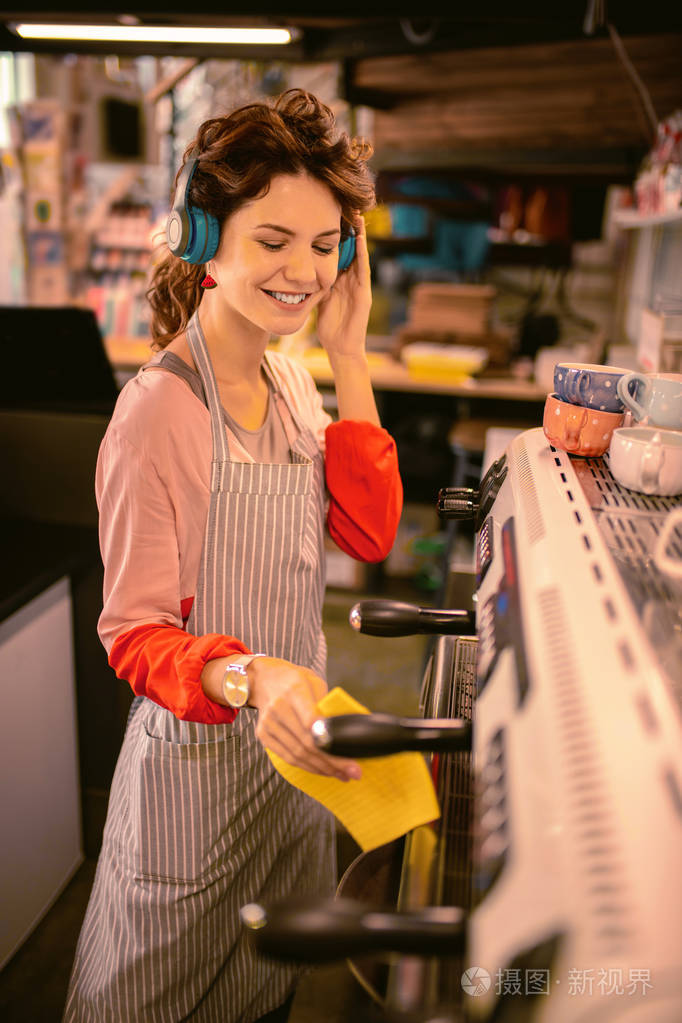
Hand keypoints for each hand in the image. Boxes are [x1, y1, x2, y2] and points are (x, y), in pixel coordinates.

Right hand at [249, 657, 361, 781]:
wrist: (263, 679)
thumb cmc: (294, 680)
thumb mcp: (314, 681)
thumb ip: (326, 703)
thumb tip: (343, 730)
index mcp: (295, 691)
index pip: (310, 719)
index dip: (327, 739)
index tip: (346, 752)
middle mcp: (279, 708)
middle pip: (307, 742)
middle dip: (332, 761)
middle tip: (353, 771)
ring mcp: (269, 723)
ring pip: (297, 754)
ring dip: (321, 768)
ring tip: (341, 775)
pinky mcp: (263, 735)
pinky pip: (287, 757)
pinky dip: (306, 767)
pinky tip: (322, 770)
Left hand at [315, 214, 371, 361]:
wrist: (341, 348)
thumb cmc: (330, 327)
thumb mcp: (318, 300)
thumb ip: (314, 285)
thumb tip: (298, 273)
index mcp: (340, 281)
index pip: (339, 254)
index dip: (336, 236)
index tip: (330, 216)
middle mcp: (351, 280)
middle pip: (351, 249)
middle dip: (350, 230)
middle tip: (348, 207)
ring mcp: (359, 286)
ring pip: (360, 255)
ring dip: (360, 236)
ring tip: (357, 215)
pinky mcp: (364, 294)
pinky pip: (363, 270)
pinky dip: (362, 253)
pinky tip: (360, 238)